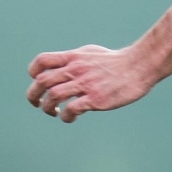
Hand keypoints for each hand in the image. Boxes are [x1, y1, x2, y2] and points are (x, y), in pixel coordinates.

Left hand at [26, 44, 157, 122]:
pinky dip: (66, 116)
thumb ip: (74, 60)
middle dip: (33, 96)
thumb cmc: (116, 61)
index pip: (42, 61)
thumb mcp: (90, 53)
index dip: (33, 73)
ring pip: (53, 96)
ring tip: (54, 112)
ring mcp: (85, 84)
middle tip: (38, 104)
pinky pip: (71, 109)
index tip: (38, 83)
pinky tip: (71, 118)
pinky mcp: (95, 98)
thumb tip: (61, 67)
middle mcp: (76, 69)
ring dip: (47, 108)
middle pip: (42, 81)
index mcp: (73, 57)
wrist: (139, 66)